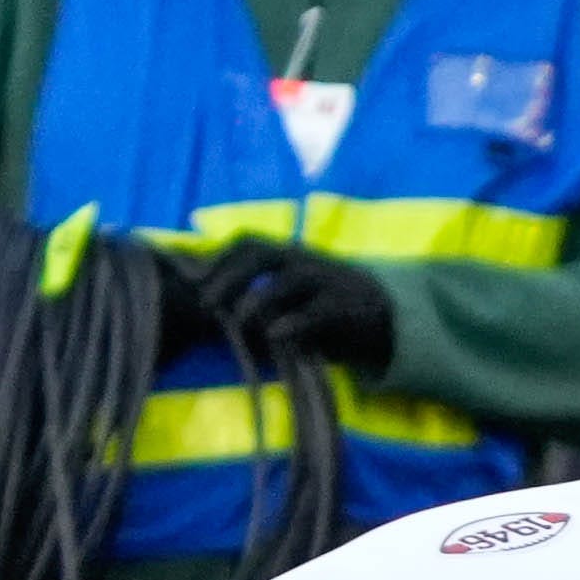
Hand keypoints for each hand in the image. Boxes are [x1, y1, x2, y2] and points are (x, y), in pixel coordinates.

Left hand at [181, 240, 398, 374]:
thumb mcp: (291, 297)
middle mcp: (303, 262)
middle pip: (261, 253)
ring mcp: (326, 282)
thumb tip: (211, 309)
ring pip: (289, 278)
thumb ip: (259, 297)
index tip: (193, 282)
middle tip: (206, 302)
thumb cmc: (326, 308)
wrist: (386, 316)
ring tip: (238, 321)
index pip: (249, 244)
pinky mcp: (345, 308)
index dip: (219, 259)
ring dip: (259, 297)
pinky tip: (275, 334)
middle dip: (229, 275)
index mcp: (288, 256)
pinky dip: (295, 322)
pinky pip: (318, 311)